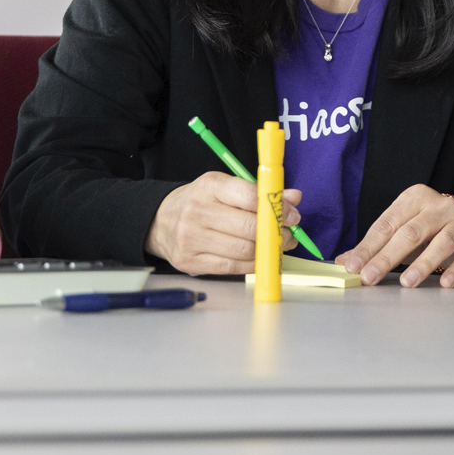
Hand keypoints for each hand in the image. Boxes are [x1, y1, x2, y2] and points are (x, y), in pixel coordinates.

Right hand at [144, 171, 301, 275]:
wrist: (159, 220)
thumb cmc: (200, 202)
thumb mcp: (225, 187)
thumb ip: (259, 192)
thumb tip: (294, 198)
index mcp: (209, 186)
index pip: (250, 196)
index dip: (277, 207)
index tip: (293, 214)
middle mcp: (198, 211)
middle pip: (249, 227)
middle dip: (277, 232)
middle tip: (289, 234)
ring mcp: (192, 238)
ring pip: (244, 250)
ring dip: (268, 250)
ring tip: (276, 245)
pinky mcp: (191, 262)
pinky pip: (233, 268)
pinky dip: (252, 264)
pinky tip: (259, 257)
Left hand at [337, 185, 453, 287]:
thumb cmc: (427, 228)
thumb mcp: (401, 229)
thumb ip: (374, 245)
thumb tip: (344, 262)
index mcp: (414, 198)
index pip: (387, 224)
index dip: (368, 247)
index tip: (353, 267)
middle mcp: (438, 207)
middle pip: (411, 233)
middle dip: (387, 257)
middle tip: (370, 277)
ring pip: (442, 242)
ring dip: (424, 263)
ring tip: (407, 282)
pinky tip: (445, 282)